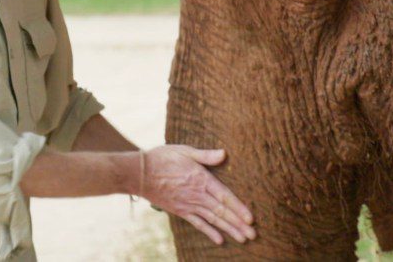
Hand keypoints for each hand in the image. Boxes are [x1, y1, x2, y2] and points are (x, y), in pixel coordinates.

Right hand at [140, 145, 255, 244]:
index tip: (250, 219)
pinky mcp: (180, 211)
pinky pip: (197, 224)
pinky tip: (219, 240)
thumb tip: (224, 153)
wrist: (139, 173)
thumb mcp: (185, 151)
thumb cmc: (163, 158)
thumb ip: (206, 155)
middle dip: (238, 224)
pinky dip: (209, 232)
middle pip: (222, 212)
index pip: (225, 197)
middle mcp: (197, 195)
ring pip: (213, 220)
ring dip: (228, 230)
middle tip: (253, 235)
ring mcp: (189, 205)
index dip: (238, 208)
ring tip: (243, 239)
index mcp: (201, 180)